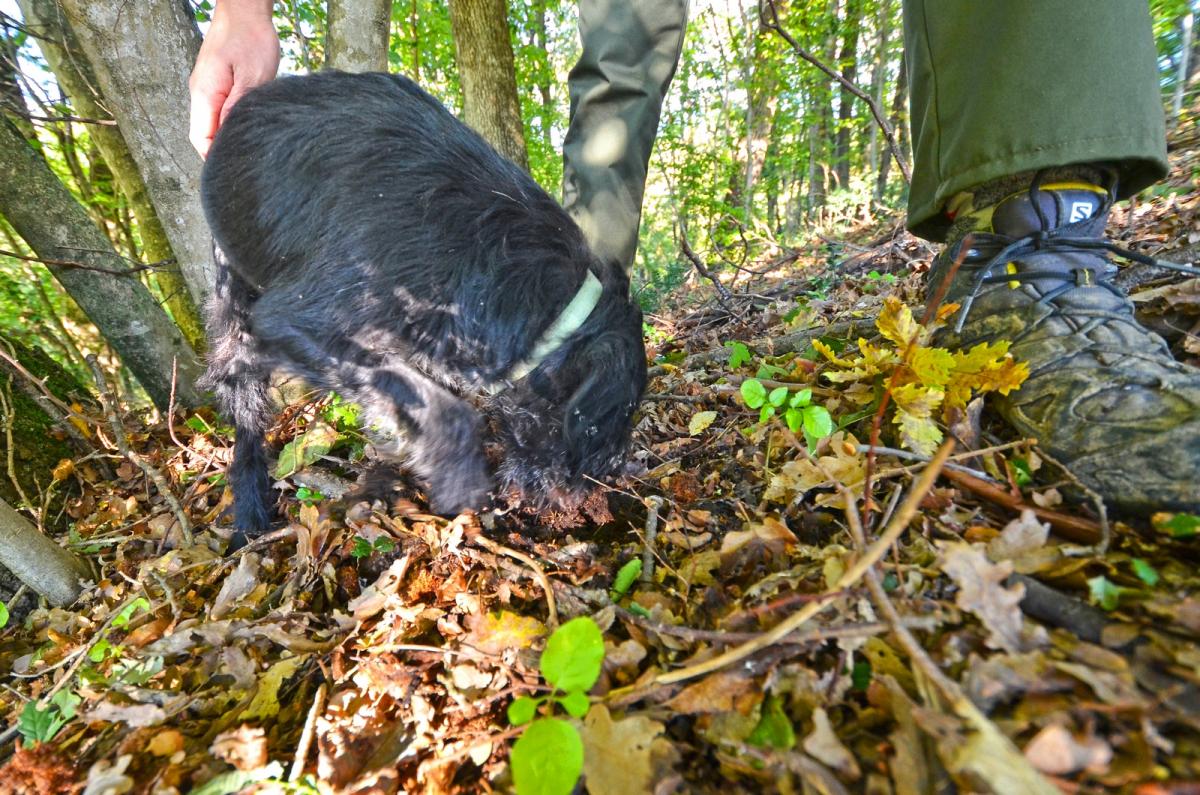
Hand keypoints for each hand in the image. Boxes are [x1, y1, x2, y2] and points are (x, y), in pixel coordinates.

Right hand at [188, 1, 279, 157]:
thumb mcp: (252, 78)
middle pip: (204, 135)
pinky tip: (248, 128)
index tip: (236, 172)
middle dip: (222, 152)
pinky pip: (219, 110)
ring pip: (212, 123)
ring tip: (249, 151)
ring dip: (227, 137)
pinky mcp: (217, 82)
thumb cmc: (251, 39)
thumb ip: (239, 109)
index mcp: (204, 94)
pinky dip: (231, 123)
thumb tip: (231, 139)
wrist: (244, 10)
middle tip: (247, 167)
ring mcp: (207, 87)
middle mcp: (200, 93)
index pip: (201, 139)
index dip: (216, 159)